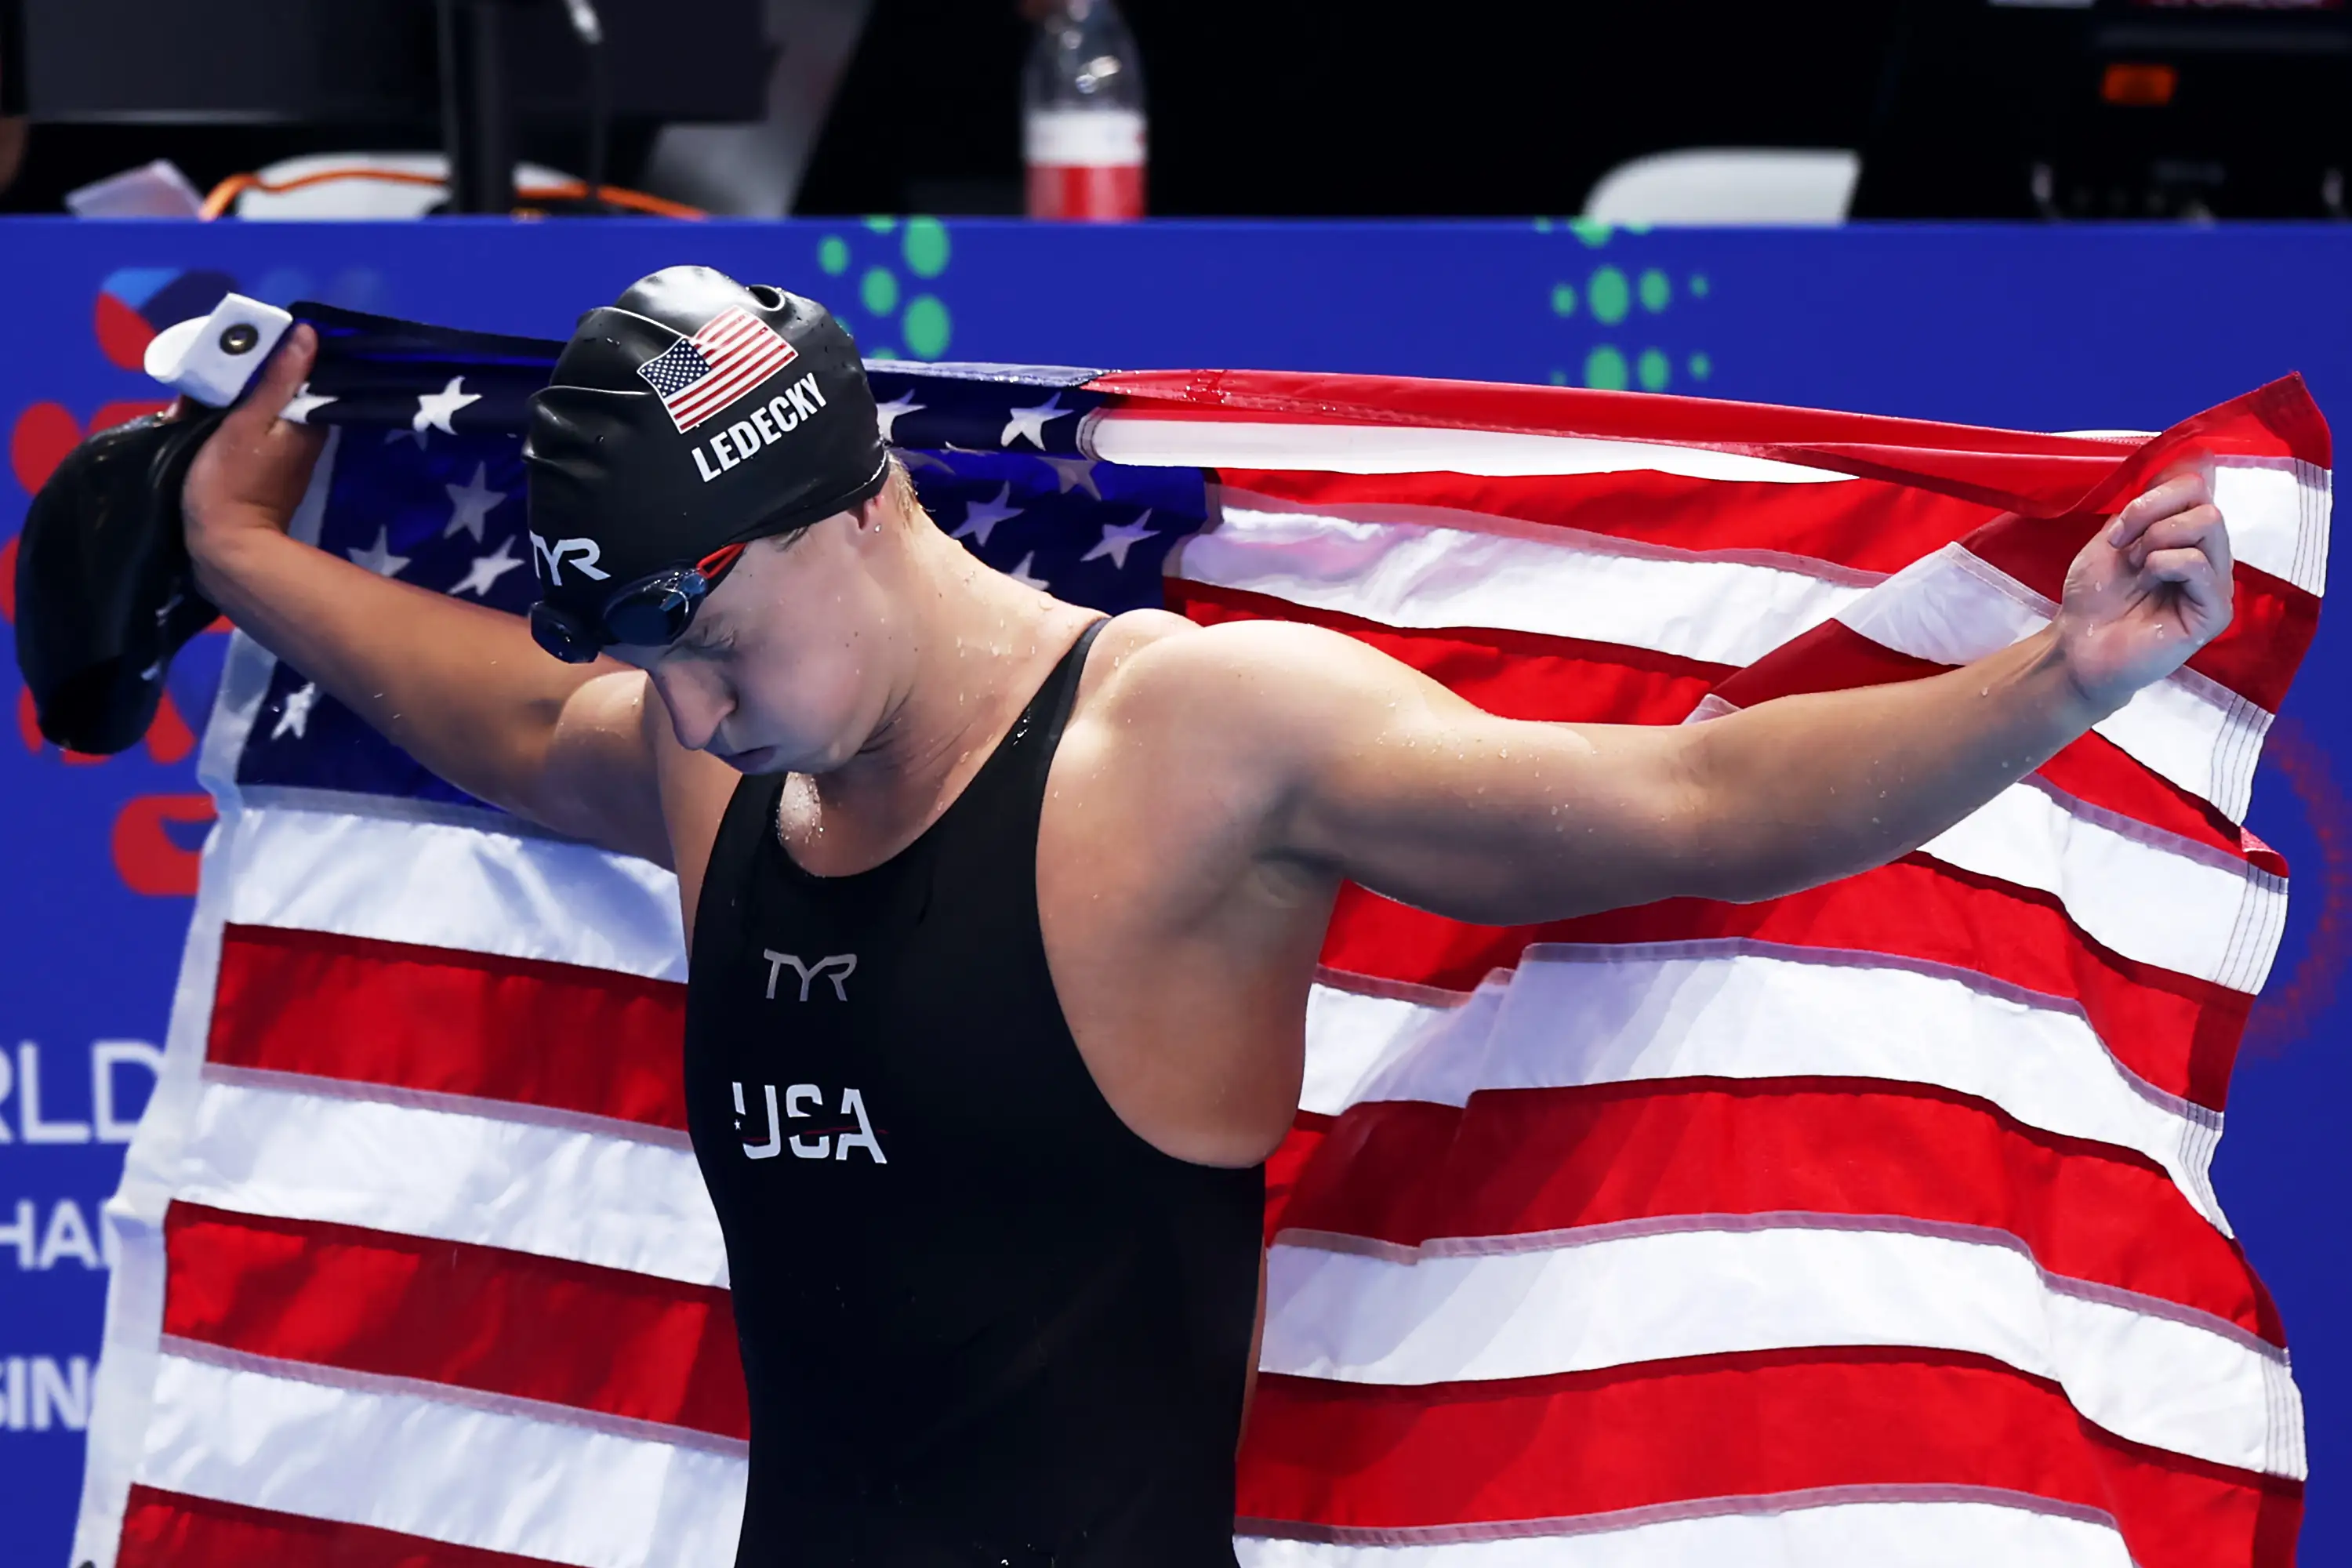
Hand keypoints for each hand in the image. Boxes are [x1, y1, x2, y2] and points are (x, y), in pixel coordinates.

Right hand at [181, 324, 328, 581]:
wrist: (225, 548)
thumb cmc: (233, 483)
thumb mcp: (250, 422)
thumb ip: (276, 379)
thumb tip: (307, 334)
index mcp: (307, 420)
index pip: (292, 370)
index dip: (259, 354)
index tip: (226, 352)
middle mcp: (300, 433)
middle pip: (267, 387)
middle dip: (231, 379)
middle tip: (198, 386)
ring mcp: (280, 451)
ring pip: (249, 406)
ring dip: (218, 401)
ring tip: (186, 406)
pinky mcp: (257, 466)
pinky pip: (239, 429)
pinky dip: (216, 423)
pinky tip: (188, 422)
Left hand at [2050, 462, 2232, 712]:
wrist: (2079, 645)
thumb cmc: (2095, 596)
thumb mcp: (2115, 537)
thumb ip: (2150, 503)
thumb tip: (2197, 457)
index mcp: (2187, 537)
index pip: (2196, 486)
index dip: (2155, 496)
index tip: (2118, 528)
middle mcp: (2209, 557)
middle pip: (2205, 501)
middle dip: (2153, 516)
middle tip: (2125, 549)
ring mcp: (2215, 584)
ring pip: (2208, 523)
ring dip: (2157, 539)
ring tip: (2136, 569)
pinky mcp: (2215, 612)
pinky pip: (2200, 564)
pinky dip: (2166, 563)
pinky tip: (2148, 580)